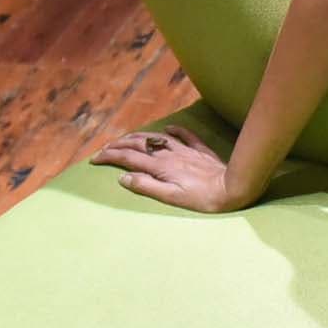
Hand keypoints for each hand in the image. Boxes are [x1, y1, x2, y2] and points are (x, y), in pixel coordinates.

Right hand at [92, 122, 255, 212]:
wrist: (232, 187)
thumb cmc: (202, 198)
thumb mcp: (172, 197)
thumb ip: (147, 186)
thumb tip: (123, 178)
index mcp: (160, 167)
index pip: (128, 158)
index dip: (110, 157)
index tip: (95, 159)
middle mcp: (169, 154)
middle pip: (139, 144)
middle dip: (119, 144)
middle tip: (105, 147)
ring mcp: (185, 150)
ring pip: (156, 138)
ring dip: (138, 136)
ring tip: (127, 138)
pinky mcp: (200, 150)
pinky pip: (184, 135)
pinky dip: (173, 130)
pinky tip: (168, 128)